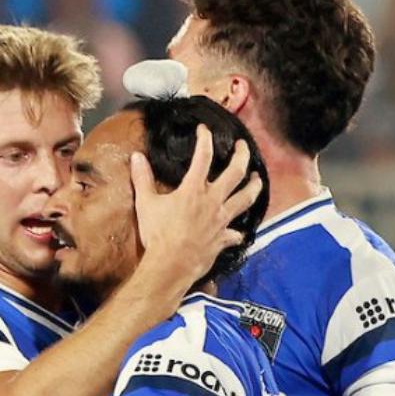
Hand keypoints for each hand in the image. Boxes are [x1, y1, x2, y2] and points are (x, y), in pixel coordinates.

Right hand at [130, 124, 260, 289]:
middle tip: (243, 146)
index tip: (204, 130)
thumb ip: (142, 179)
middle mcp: (213, 201)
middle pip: (235, 173)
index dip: (205, 139)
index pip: (203, 156)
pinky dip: (237, 232)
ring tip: (257, 179)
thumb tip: (136, 157)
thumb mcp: (146, 204)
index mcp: (194, 189)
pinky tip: (238, 232)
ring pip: (245, 199)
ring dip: (254, 187)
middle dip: (241, 156)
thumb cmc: (158, 234)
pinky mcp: (223, 239)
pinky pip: (235, 234)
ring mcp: (221, 220)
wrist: (170, 265)